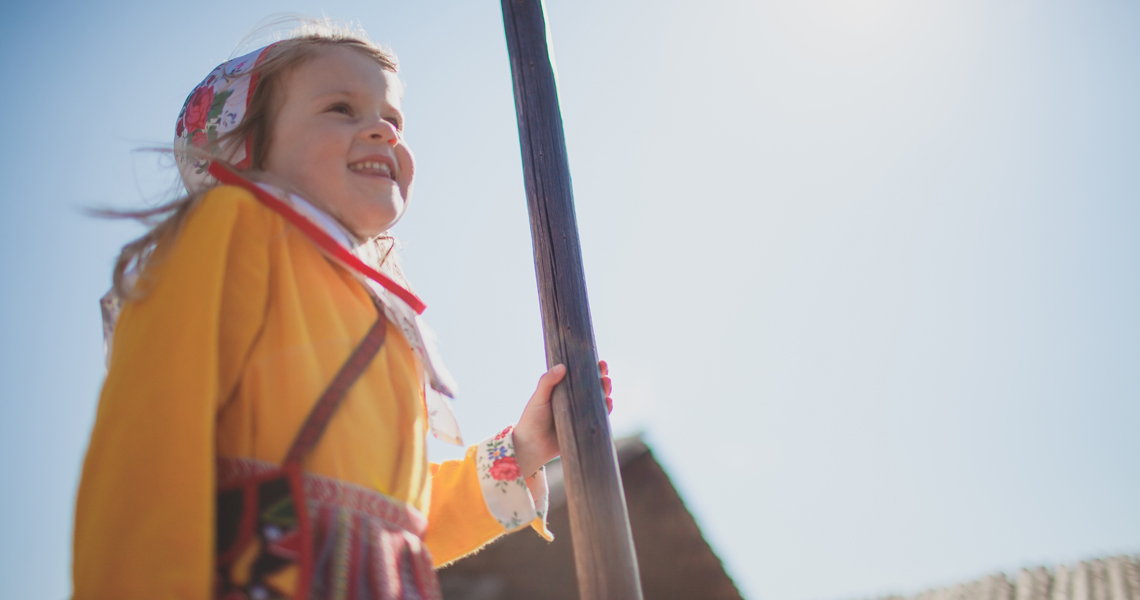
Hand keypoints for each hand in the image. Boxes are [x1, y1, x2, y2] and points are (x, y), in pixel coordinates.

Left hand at [513, 360, 613, 478]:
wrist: (532, 446)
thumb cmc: (532, 419)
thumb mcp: (539, 397)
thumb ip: (547, 382)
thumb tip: (562, 366)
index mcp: (564, 390)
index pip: (581, 376)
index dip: (592, 368)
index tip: (600, 362)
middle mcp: (575, 400)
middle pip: (594, 387)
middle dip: (603, 380)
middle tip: (605, 376)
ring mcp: (581, 414)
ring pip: (599, 401)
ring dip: (606, 393)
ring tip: (607, 388)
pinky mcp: (585, 428)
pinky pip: (599, 418)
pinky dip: (606, 410)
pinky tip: (609, 403)